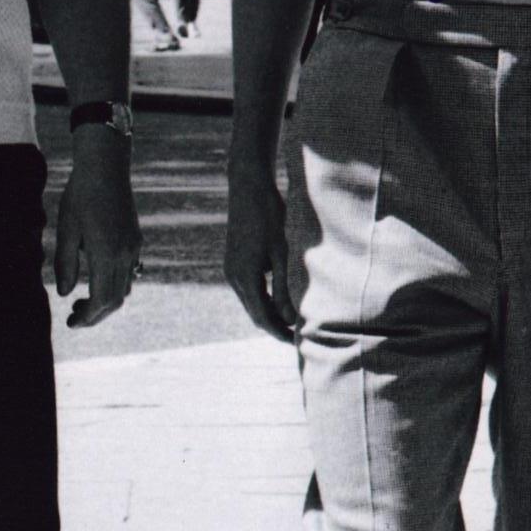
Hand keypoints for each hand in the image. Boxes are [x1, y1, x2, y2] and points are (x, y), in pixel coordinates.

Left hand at [53, 125, 138, 326]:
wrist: (106, 167)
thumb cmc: (80, 195)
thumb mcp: (66, 229)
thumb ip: (65, 264)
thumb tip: (64, 294)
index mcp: (106, 253)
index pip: (102, 300)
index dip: (88, 317)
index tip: (71, 323)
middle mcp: (125, 254)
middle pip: (116, 300)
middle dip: (95, 315)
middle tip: (73, 318)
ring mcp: (133, 247)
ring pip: (124, 288)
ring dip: (105, 302)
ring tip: (81, 302)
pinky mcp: (135, 240)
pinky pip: (128, 273)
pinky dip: (113, 286)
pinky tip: (95, 280)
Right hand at [224, 158, 302, 343]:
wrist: (248, 187)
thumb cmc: (270, 216)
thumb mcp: (282, 253)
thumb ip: (285, 288)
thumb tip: (291, 319)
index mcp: (245, 277)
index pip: (262, 316)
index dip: (279, 332)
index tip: (297, 343)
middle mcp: (234, 276)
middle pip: (255, 313)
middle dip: (275, 326)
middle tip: (298, 337)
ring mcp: (231, 269)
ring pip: (251, 302)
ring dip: (269, 313)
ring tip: (293, 321)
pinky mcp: (234, 261)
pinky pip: (249, 289)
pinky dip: (263, 299)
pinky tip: (280, 299)